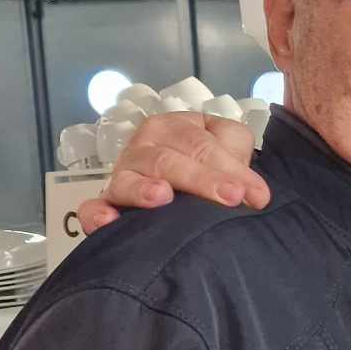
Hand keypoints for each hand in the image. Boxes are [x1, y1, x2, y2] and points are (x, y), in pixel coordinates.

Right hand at [76, 113, 270, 233]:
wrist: (176, 184)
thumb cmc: (205, 163)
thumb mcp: (226, 149)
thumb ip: (239, 157)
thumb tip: (255, 193)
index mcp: (175, 128)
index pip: (202, 144)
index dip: (231, 168)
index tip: (257, 196)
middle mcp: (145, 146)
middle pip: (170, 160)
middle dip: (202, 179)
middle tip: (231, 198)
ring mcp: (123, 174)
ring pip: (131, 180)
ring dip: (144, 189)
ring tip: (163, 197)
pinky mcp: (107, 202)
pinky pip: (93, 207)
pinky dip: (98, 214)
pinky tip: (108, 222)